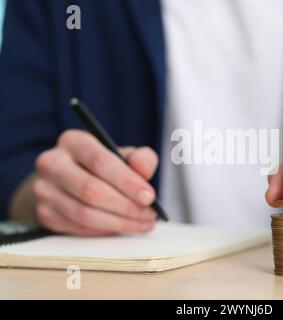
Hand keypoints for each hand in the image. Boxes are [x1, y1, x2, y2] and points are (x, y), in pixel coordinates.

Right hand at [33, 130, 158, 235]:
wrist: (69, 180)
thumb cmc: (104, 166)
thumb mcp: (124, 156)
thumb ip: (141, 159)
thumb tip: (144, 169)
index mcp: (73, 141)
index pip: (100, 161)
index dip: (127, 182)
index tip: (150, 197)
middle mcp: (52, 163)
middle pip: (91, 190)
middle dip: (126, 206)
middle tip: (150, 214)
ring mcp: (44, 190)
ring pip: (85, 213)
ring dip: (120, 222)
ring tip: (143, 223)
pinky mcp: (45, 213)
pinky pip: (79, 227)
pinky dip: (106, 230)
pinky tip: (124, 226)